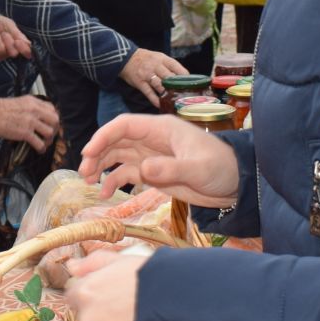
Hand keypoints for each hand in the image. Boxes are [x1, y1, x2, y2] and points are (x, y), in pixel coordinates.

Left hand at [0, 12, 30, 62]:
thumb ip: (18, 35)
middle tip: (3, 33)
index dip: (23, 49)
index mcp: (17, 43)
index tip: (18, 42)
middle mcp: (10, 51)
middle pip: (14, 52)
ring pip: (2, 50)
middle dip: (8, 41)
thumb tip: (29, 45)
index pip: (25, 51)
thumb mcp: (9, 25)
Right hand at [0, 94, 59, 151]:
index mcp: (32, 101)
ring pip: (49, 132)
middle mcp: (34, 110)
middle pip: (55, 120)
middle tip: (50, 134)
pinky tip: (39, 150)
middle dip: (55, 129)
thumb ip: (30, 107)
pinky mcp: (25, 132)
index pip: (51, 108)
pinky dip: (41, 148)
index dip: (53, 117)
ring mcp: (30, 121)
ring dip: (49, 140)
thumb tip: (38, 116)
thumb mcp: (18, 102)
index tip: (51, 123)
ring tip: (45, 143)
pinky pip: (39, 143)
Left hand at [65, 249, 149, 320]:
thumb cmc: (157, 278)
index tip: (111, 293)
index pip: (75, 296)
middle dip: (104, 316)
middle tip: (131, 310)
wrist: (187, 309)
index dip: (94, 293)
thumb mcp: (124, 261)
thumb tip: (71, 267)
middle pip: (88, 320)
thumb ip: (94, 263)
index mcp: (86, 293)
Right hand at [80, 114, 241, 206]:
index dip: (103, 136)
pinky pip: (127, 174)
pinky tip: (105, 194)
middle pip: (116, 141)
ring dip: (101, 167)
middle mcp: (152, 140)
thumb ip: (170, 168)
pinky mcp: (154, 174)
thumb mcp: (198, 168)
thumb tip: (142, 170)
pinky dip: (113, 181)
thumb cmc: (221, 168)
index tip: (88, 153)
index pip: (124, 126)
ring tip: (89, 182)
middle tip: (84, 172)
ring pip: (118, 156)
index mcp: (160, 129)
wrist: (235, 185)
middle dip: (97, 154)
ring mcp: (151, 157)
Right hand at [118, 48, 188, 107]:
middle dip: (177, 87)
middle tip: (184, 96)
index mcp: (162, 59)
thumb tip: (184, 78)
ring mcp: (147, 74)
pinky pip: (149, 93)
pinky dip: (155, 100)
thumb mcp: (159, 57)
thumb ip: (169, 66)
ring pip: (160, 85)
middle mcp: (155, 66)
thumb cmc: (146, 59)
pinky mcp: (140, 83)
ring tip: (174, 102)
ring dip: (167, 94)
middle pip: (169, 77)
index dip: (184, 76)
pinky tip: (160, 105)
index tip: (190, 84)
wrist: (125, 57)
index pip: (176, 67)